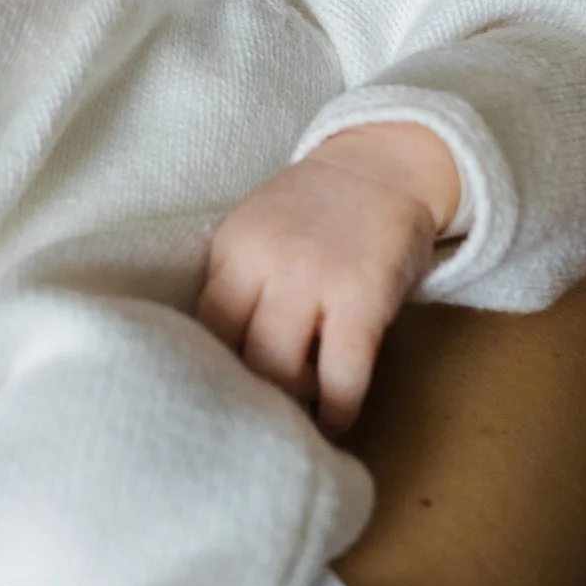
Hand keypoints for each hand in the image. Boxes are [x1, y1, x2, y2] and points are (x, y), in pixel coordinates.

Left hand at [196, 121, 461, 433]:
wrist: (384, 164)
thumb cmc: (317, 210)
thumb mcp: (259, 232)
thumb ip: (240, 284)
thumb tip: (222, 363)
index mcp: (231, 247)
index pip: (201, 324)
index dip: (212, 366)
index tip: (224, 393)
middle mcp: (265, 262)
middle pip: (234, 353)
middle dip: (245, 393)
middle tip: (259, 416)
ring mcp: (313, 279)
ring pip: (279, 370)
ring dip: (288, 404)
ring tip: (297, 416)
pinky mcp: (361, 299)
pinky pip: (341, 374)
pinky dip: (336, 410)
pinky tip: (335, 421)